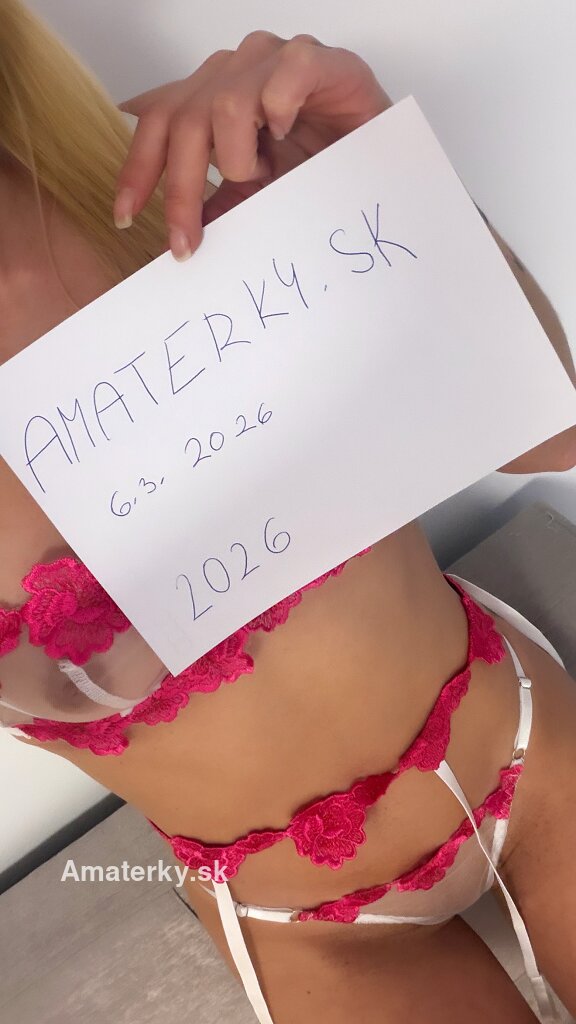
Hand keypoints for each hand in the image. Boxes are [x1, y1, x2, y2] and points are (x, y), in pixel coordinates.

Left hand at [114, 31, 390, 259]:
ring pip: (224, 105)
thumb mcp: (260, 195)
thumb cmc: (322, 169)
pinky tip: (287, 136)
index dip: (139, 169)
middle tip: (187, 240)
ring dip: (238, 157)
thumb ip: (221, 205)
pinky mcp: (319, 61)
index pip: (159, 123)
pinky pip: (285, 75)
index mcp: (215, 97)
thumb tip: (179, 238)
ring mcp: (275, 60)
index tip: (127, 218)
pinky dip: (280, 109)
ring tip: (264, 175)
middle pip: (183, 119)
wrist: (382, 159)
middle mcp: (237, 72)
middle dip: (181, 189)